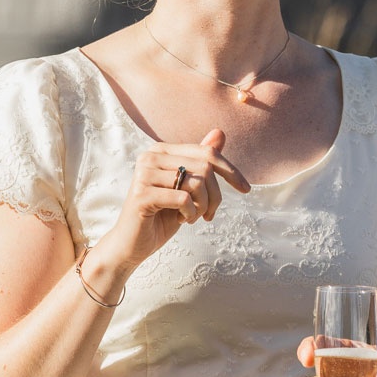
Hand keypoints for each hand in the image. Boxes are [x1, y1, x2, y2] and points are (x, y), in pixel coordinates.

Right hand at [94, 129, 249, 272]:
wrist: (131, 244)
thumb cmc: (161, 216)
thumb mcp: (187, 189)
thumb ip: (201, 161)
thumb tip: (220, 132)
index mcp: (161, 150)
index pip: (207, 152)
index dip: (231, 171)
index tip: (246, 189)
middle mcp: (150, 156)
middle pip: (205, 167)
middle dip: (216, 195)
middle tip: (209, 214)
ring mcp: (144, 174)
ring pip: (196, 183)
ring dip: (203, 206)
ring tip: (193, 217)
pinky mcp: (142, 194)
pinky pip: (184, 199)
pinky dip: (191, 214)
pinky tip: (182, 220)